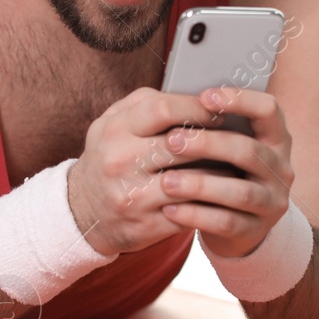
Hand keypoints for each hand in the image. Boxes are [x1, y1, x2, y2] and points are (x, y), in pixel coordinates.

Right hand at [66, 87, 232, 256]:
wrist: (81, 212)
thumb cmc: (108, 158)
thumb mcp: (112, 123)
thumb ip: (145, 103)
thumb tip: (190, 93)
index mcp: (115, 130)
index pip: (163, 109)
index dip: (197, 108)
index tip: (219, 110)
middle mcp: (121, 162)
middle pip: (182, 145)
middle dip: (215, 140)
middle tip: (237, 138)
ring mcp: (133, 196)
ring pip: (192, 181)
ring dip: (220, 174)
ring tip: (236, 165)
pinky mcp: (146, 225)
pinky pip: (189, 212)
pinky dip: (211, 203)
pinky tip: (222, 194)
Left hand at [156, 86, 294, 259]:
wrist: (236, 228)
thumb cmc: (223, 173)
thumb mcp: (225, 148)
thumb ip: (212, 126)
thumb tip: (174, 98)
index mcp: (275, 138)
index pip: (269, 109)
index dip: (240, 99)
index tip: (205, 96)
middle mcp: (280, 169)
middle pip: (249, 151)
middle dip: (209, 143)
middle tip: (172, 140)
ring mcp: (271, 202)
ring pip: (240, 192)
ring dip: (200, 184)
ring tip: (166, 181)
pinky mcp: (255, 230)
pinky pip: (226, 222)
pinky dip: (195, 215)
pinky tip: (170, 208)